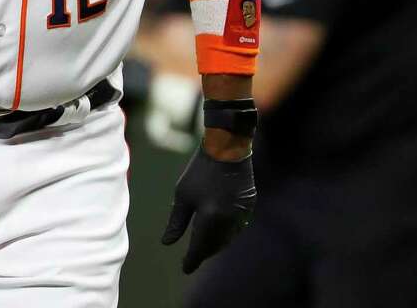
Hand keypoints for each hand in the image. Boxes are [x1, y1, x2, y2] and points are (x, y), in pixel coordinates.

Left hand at [161, 146, 255, 273]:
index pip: (199, 248)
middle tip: (193, 257)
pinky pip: (237, 228)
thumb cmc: (200, 170)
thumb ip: (176, 222)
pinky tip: (219, 232)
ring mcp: (242, 214)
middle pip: (214, 246)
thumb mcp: (182, 195)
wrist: (227, 149)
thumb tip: (167, 243)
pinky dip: (227, 234)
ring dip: (215, 245)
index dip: (192, 260)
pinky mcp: (249, 207)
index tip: (185, 268)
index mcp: (209, 217)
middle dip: (203, 253)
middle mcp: (228, 220)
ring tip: (204, 247)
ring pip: (227, 239)